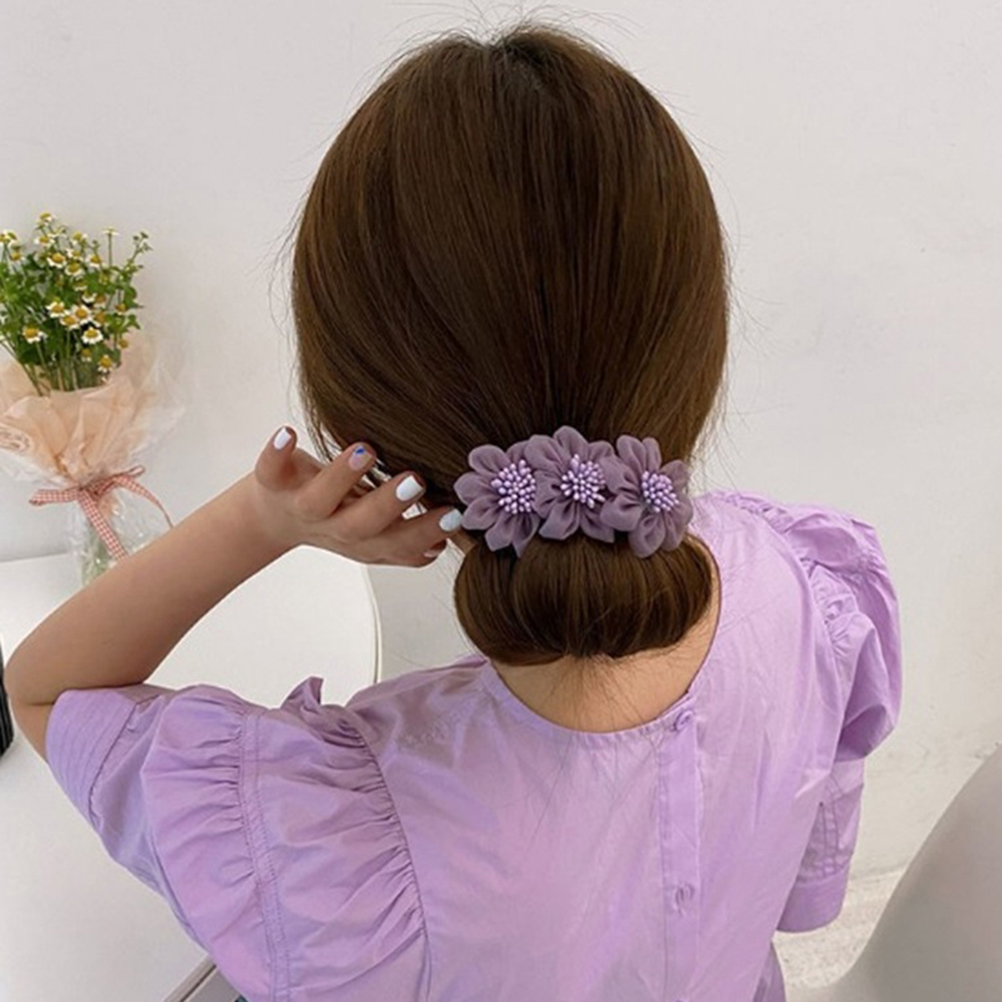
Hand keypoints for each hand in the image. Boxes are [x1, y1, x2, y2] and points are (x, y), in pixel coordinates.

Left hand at [247, 425, 461, 565]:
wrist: (271, 519)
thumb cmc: (339, 515)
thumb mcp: (377, 534)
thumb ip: (411, 537)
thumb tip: (452, 538)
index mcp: (368, 543)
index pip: (400, 544)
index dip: (426, 532)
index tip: (455, 514)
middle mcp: (336, 529)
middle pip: (363, 526)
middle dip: (390, 505)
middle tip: (416, 481)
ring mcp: (302, 507)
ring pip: (321, 499)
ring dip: (342, 476)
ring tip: (366, 450)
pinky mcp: (273, 484)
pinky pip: (270, 470)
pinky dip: (276, 453)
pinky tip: (286, 433)